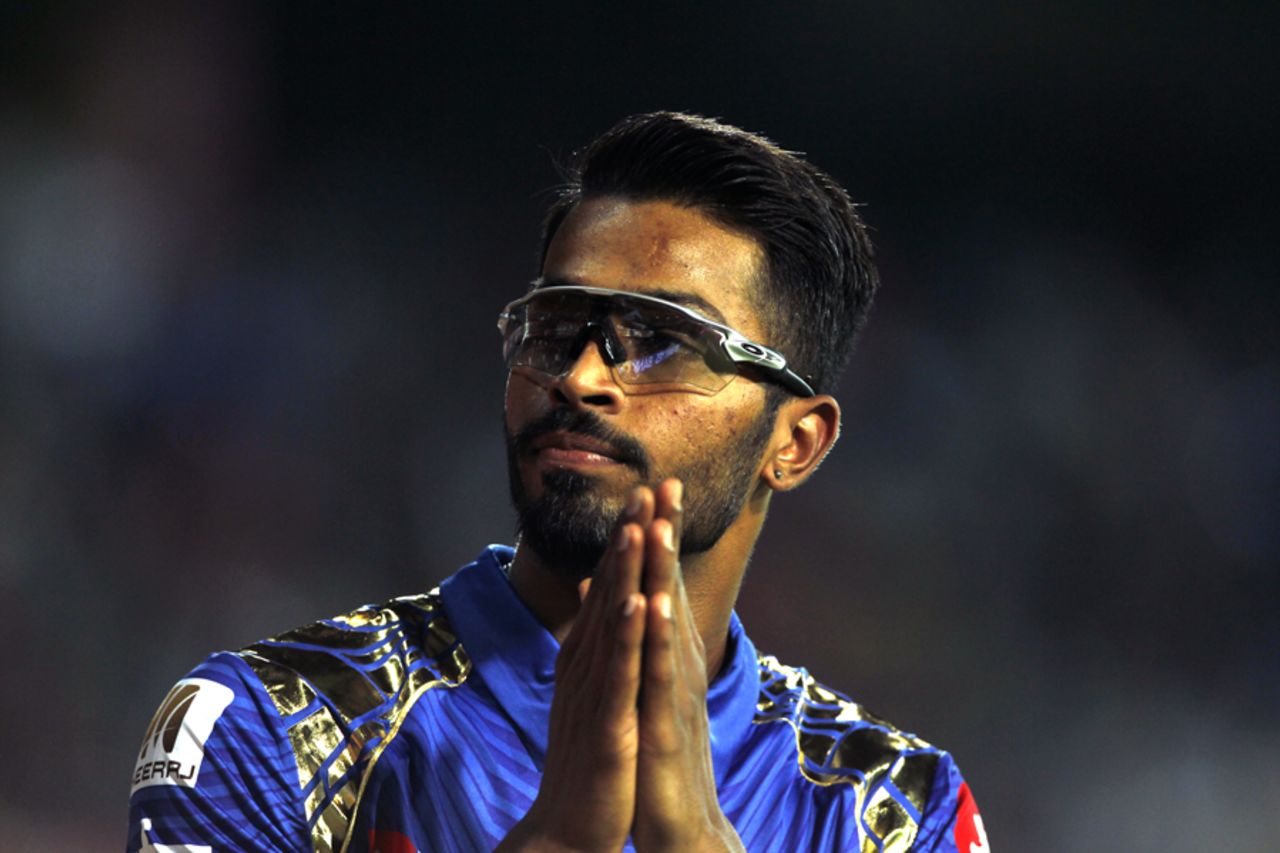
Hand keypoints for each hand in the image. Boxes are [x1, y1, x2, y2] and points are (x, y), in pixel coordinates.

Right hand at [498, 493, 651, 851]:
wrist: (569, 828)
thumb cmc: (585, 759)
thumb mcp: (590, 691)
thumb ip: (591, 639)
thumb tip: (596, 590)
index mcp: (588, 660)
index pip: (609, 590)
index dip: (627, 542)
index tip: (645, 494)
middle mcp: (586, 668)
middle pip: (608, 594)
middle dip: (628, 540)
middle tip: (644, 486)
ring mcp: (595, 694)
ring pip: (610, 624)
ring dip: (623, 574)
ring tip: (638, 526)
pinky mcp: (608, 725)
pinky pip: (619, 675)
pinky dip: (625, 638)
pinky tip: (636, 604)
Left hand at [632, 480, 744, 852]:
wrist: (682, 827)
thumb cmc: (663, 761)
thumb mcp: (652, 695)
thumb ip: (649, 648)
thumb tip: (637, 603)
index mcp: (669, 658)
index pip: (663, 586)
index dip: (658, 538)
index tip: (654, 487)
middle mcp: (678, 666)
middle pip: (671, 590)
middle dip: (666, 536)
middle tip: (666, 480)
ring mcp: (673, 693)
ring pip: (667, 623)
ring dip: (664, 573)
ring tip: (658, 524)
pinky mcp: (662, 723)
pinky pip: (657, 673)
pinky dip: (655, 636)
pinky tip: (651, 603)